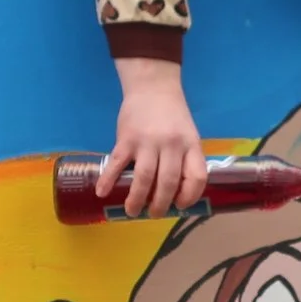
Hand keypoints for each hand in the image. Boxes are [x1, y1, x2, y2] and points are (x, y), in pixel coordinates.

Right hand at [104, 58, 204, 217]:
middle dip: (160, 205)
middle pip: (168, 182)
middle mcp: (171, 145)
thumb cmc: (172, 116)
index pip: (197, 177)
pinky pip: (117, 164)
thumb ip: (185, 160)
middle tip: (153, 214)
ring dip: (137, 199)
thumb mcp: (188, 135)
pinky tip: (103, 193)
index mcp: (190, 145)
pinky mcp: (127, 139)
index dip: (190, 196)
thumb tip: (175, 193)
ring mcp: (148, 142)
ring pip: (144, 178)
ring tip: (132, 211)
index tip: (179, 205)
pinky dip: (109, 180)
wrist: (153, 87)